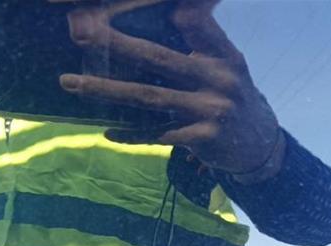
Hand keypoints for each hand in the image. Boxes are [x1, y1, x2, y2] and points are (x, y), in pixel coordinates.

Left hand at [53, 0, 283, 178]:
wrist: (260, 147)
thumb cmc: (233, 98)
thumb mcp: (228, 64)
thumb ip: (203, 38)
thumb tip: (178, 8)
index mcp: (221, 55)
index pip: (195, 23)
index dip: (166, 11)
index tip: (117, 6)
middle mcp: (216, 78)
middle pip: (157, 58)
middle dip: (116, 45)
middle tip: (80, 33)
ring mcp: (208, 110)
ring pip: (148, 98)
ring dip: (106, 90)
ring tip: (70, 83)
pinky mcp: (202, 139)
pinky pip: (157, 135)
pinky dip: (131, 134)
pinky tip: (107, 131)